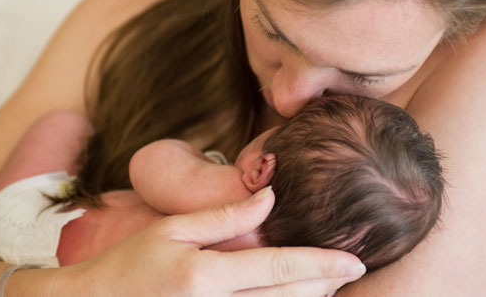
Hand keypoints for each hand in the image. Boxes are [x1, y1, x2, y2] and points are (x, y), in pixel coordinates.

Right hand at [64, 186, 365, 295]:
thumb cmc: (128, 265)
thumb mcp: (171, 231)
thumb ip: (223, 217)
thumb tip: (269, 197)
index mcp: (207, 277)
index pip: (280, 268)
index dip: (323, 263)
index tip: (357, 260)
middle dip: (327, 284)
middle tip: (350, 266)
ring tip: (329, 282)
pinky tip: (295, 296)